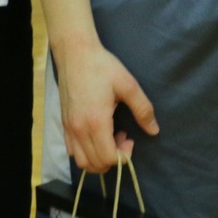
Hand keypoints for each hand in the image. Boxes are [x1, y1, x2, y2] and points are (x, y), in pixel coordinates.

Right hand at [55, 39, 158, 173]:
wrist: (75, 53)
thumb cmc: (102, 66)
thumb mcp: (128, 85)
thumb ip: (143, 109)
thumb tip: (154, 130)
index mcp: (96, 122)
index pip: (108, 158)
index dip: (123, 156)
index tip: (130, 139)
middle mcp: (79, 129)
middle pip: (95, 164)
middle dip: (113, 159)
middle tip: (122, 139)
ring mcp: (69, 128)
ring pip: (82, 161)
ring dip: (98, 158)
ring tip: (109, 138)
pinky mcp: (63, 123)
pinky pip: (72, 151)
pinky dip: (85, 152)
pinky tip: (95, 135)